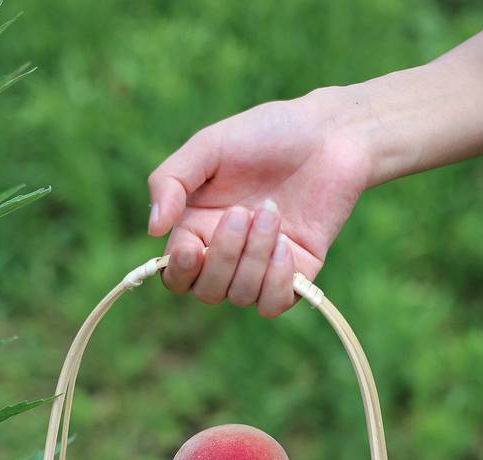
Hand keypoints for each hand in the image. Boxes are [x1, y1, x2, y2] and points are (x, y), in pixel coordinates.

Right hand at [147, 88, 374, 316]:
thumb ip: (170, 181)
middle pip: (206, 291)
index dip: (178, 271)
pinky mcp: (297, 273)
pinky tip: (286, 245)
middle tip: (242, 213)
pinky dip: (275, 281)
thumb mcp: (208, 146)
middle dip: (222, 258)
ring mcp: (262, 266)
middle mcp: (227, 254)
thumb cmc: (267, 133)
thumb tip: (153, 229)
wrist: (329, 134)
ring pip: (240, 296)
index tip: (190, 248)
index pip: (175, 275)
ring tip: (272, 214)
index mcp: (197, 227)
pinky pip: (272, 304)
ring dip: (253, 258)